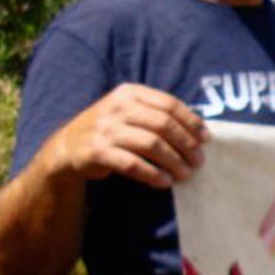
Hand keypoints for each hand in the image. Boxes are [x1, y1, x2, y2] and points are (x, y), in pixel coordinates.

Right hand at [47, 84, 208, 187]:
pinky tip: (164, 182)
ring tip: (185, 174)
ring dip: (173, 161)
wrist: (69, 146)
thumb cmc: (110, 129)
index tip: (205, 139)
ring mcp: (105, 130)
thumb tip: (198, 130)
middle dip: (186, 144)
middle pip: (163, 125)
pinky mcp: (97, 152)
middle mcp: (117, 107)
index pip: (169, 104)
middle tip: (198, 161)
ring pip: (151, 145)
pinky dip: (152, 174)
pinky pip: (132, 164)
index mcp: (129, 93)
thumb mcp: (129, 112)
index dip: (191, 122)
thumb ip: (157, 114)